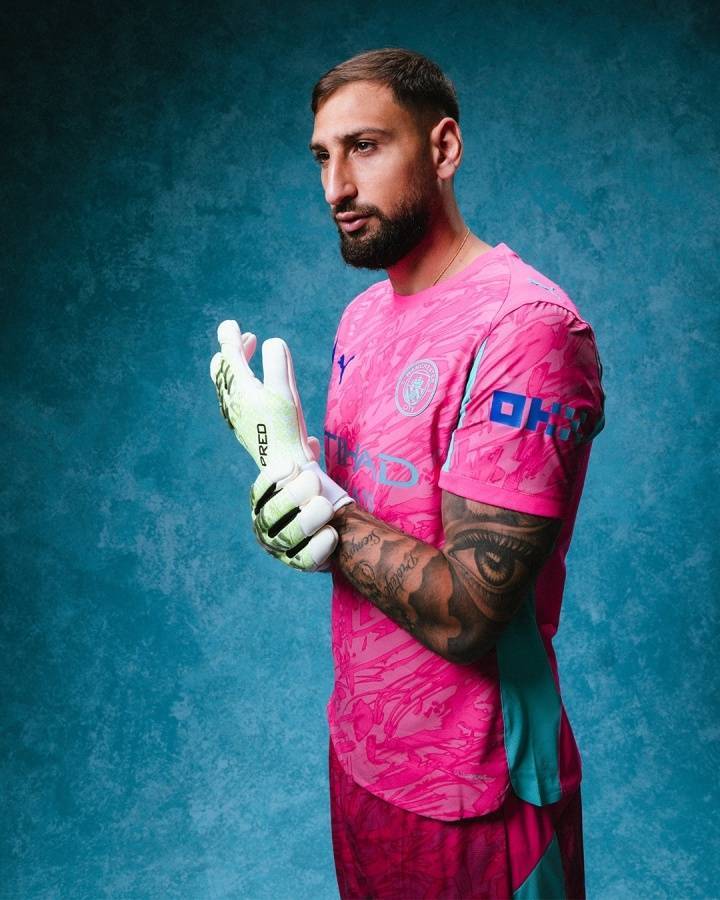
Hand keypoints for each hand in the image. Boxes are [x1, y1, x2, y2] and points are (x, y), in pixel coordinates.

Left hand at [210, 319, 352, 511]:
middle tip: (248, 338)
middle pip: (223, 370)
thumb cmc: (286, 429)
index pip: (230, 355)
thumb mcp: (285, 390)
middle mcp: (233, 402)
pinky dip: (242, 385)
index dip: (230, 337)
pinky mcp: (244, 428)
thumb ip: (278, 361)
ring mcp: (236, 416)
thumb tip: (272, 342)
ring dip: (238, 368)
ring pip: (227, 385)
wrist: (284, 468)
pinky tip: (258, 389)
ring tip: (252, 358)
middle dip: (233, 351)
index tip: (231, 324)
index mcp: (241, 389)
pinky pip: (235, 399)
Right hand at [250, 458, 338, 571]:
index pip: (260, 490)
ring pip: (286, 537)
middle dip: (292, 496)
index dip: (273, 478)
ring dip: (306, 520)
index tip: (293, 465)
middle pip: (271, 514)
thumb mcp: (310, 475)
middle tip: (315, 481)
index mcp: (263, 502)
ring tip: (327, 505)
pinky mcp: (300, 564)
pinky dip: (318, 547)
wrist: (332, 527)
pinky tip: (332, 533)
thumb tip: (311, 444)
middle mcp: (265, 527)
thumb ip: (308, 459)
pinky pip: (305, 560)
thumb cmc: (316, 495)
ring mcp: (280, 548)